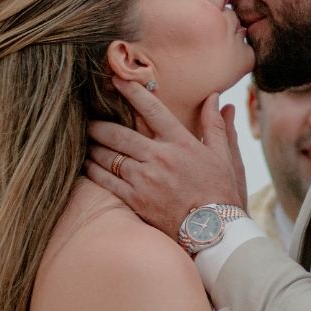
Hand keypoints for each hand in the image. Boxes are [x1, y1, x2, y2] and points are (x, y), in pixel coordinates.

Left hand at [86, 80, 246, 237]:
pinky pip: (105, 180)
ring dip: (93, 146)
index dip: (132, 92)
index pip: (152, 110)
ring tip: (85, 140)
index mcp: (181, 143)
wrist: (214, 231)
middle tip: (88, 118)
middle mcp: (159, 158)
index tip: (116, 80)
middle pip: (119, 133)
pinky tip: (87, 164)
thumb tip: (216, 99)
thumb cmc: (222, 192)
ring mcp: (144, 179)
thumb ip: (216, 125)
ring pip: (108, 156)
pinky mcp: (135, 199)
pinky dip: (93, 169)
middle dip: (99, 123)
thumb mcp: (225, 156)